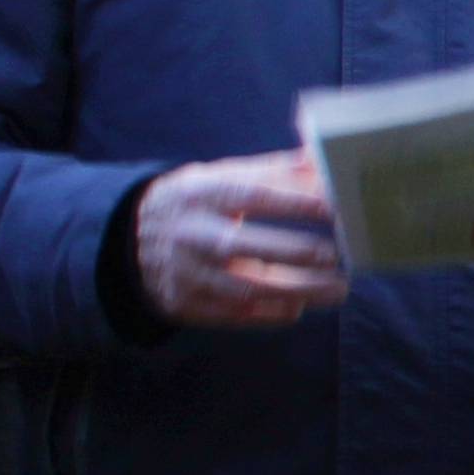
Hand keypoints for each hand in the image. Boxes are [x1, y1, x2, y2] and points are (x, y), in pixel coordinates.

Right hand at [137, 148, 349, 328]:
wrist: (131, 239)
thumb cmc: (197, 203)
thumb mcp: (221, 177)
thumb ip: (272, 171)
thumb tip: (323, 159)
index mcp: (202, 194)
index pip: (251, 195)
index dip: (293, 201)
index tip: (335, 207)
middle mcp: (192, 234)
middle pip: (247, 245)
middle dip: (299, 252)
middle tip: (342, 255)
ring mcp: (187, 273)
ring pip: (247, 289)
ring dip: (298, 291)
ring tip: (338, 289)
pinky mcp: (187, 305)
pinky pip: (237, 315)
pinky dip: (272, 313)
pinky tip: (300, 306)